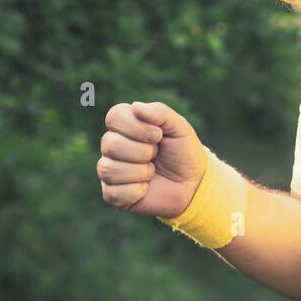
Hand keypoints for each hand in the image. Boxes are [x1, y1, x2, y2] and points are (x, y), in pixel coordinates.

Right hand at [97, 101, 206, 217]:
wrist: (192, 185)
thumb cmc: (183, 153)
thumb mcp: (179, 128)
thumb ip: (160, 113)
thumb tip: (135, 106)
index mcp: (126, 126)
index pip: (114, 116)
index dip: (136, 127)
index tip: (158, 135)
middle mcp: (113, 146)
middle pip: (109, 144)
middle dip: (142, 152)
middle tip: (156, 156)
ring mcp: (111, 170)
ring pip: (108, 169)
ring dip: (139, 172)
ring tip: (152, 172)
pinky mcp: (112, 194)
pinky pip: (112, 192)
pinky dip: (136, 191)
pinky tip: (146, 189)